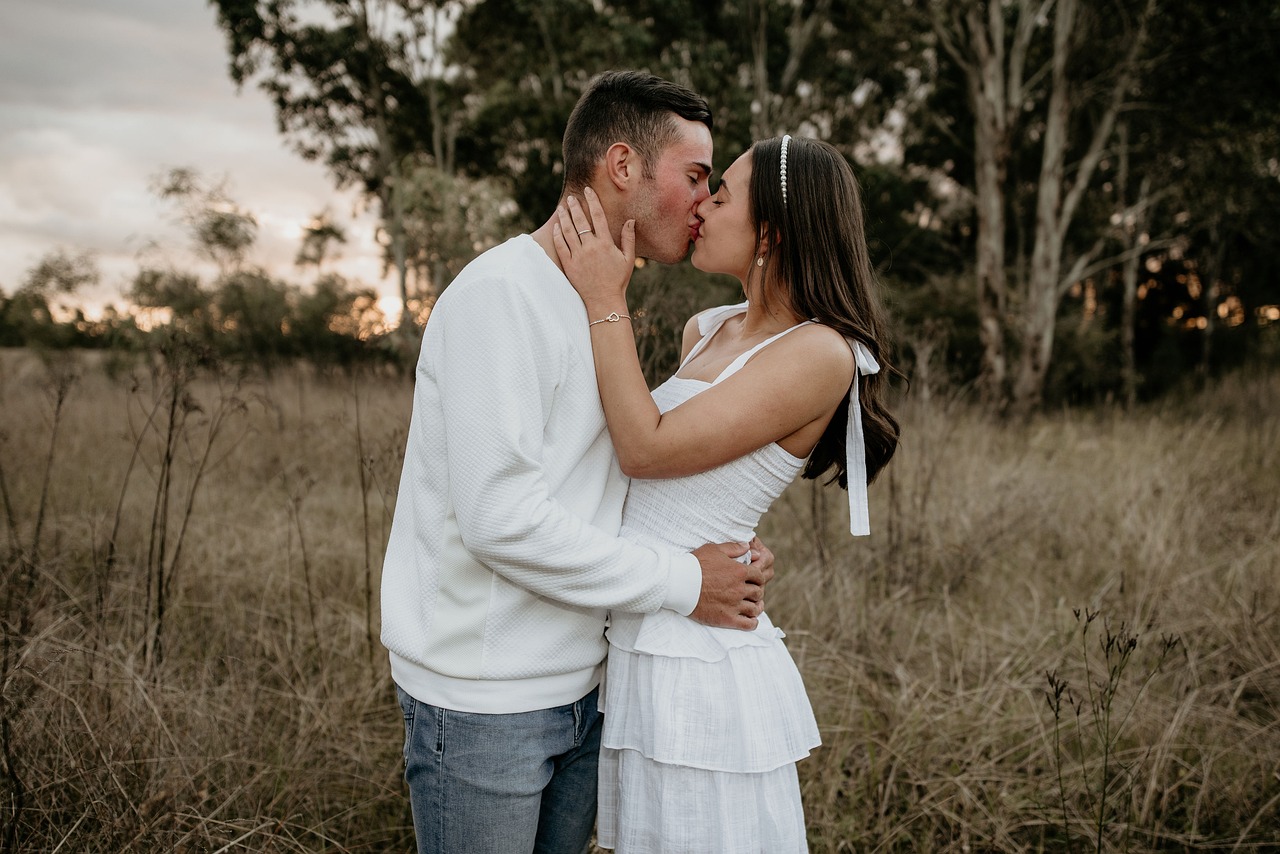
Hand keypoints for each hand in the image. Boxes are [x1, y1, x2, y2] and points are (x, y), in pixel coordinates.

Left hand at [551, 187, 635, 311]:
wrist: (604, 300)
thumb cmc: (618, 280)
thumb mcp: (628, 259)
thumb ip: (628, 238)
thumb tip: (630, 220)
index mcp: (605, 244)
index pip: (598, 216)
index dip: (592, 201)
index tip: (587, 191)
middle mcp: (590, 247)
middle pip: (580, 221)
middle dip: (574, 206)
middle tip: (570, 198)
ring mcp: (578, 256)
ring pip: (568, 231)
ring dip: (563, 217)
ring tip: (561, 208)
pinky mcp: (569, 265)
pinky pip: (560, 246)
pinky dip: (557, 234)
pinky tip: (556, 226)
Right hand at [688, 540, 771, 630]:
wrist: (678, 583)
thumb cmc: (695, 564)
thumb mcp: (714, 549)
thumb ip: (734, 548)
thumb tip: (748, 546)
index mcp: (739, 572)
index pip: (759, 576)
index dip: (757, 578)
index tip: (753, 580)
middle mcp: (739, 589)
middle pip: (757, 592)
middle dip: (755, 592)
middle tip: (750, 593)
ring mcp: (734, 605)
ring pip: (754, 609)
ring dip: (755, 607)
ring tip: (752, 606)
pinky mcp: (726, 619)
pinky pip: (747, 624)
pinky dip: (752, 623)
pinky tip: (750, 620)